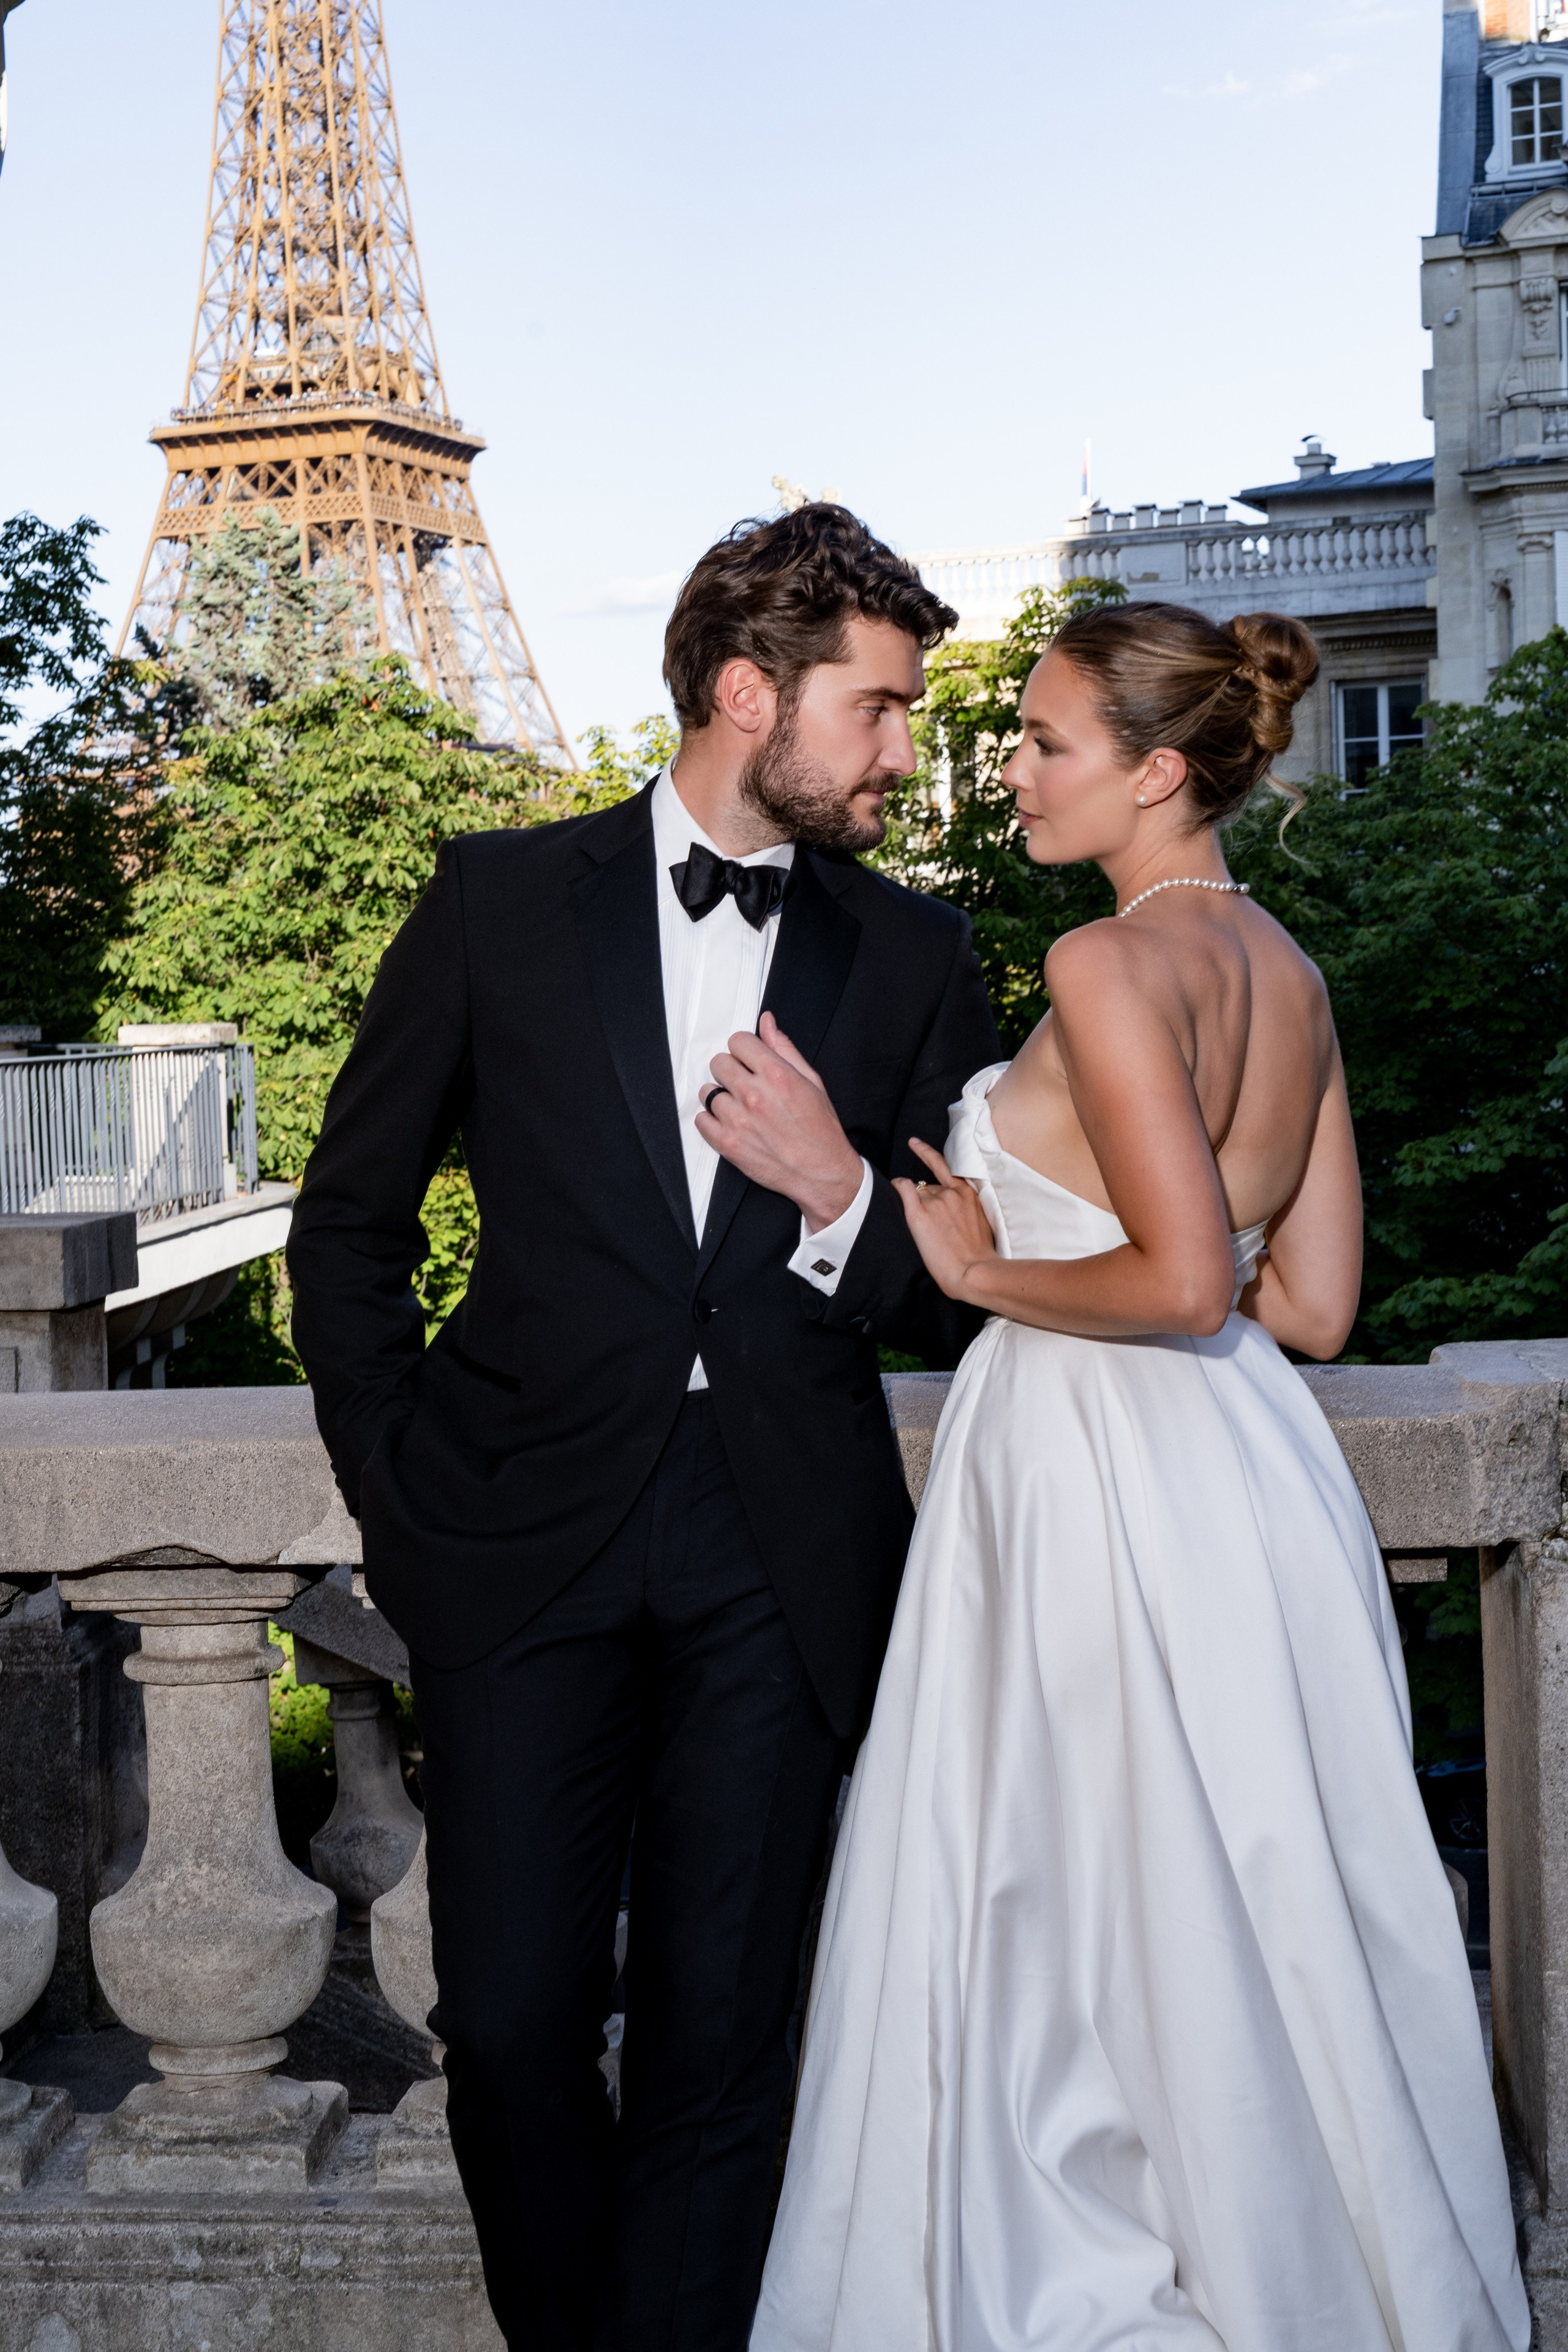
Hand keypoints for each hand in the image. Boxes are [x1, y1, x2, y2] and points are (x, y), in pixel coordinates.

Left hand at [696, 1011, 863, 1229]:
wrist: (821, 1173)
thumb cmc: (820, 1129)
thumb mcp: (811, 1081)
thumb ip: (784, 1048)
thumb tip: (766, 1021)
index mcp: (776, 1074)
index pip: (738, 1041)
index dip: (744, 1050)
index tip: (749, 1060)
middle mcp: (754, 1094)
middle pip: (719, 1063)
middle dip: (731, 1070)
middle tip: (745, 1085)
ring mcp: (738, 1120)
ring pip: (707, 1091)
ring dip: (720, 1096)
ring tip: (739, 1107)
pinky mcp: (728, 1144)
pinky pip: (701, 1120)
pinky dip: (711, 1120)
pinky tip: (729, 1124)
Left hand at [892, 1138, 996, 1300]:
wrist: (974, 1270)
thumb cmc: (979, 1254)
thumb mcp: (980, 1222)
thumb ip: (967, 1208)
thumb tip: (952, 1207)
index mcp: (969, 1193)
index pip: (945, 1168)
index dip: (927, 1154)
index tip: (915, 1144)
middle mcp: (951, 1192)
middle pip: (930, 1186)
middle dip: (927, 1199)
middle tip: (934, 1226)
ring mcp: (935, 1202)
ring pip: (918, 1193)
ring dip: (917, 1204)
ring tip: (927, 1230)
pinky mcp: (919, 1214)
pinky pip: (904, 1189)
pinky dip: (898, 1186)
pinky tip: (894, 1188)